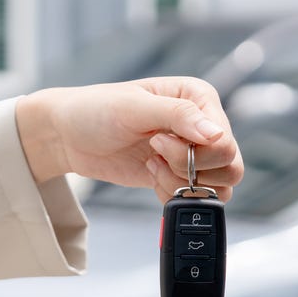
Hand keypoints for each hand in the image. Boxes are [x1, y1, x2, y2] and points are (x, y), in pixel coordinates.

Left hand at [15, 77, 243, 200]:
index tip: (157, 141)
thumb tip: (217, 134)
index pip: (225, 139)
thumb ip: (178, 117)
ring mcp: (193, 152)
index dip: (195, 151)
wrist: (68, 136)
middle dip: (189, 169)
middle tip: (155, 153)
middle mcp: (202, 125)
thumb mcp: (134, 108)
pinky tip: (150, 174)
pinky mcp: (180, 175)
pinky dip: (173, 194)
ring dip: (182, 184)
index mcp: (199, 98)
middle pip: (229, 166)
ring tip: (152, 165)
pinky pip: (196, 198)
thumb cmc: (96, 110)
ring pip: (218, 186)